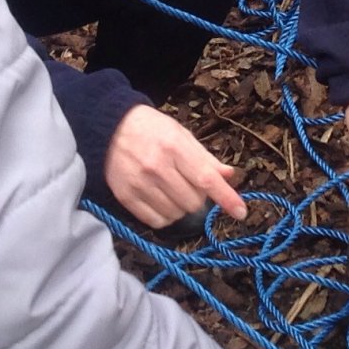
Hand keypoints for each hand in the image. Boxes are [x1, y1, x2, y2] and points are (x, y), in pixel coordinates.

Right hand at [104, 105, 247, 228]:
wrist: (108, 127)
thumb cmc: (150, 128)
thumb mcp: (180, 134)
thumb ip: (204, 157)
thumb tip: (229, 175)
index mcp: (174, 147)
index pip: (206, 179)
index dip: (226, 198)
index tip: (240, 212)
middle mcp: (157, 167)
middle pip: (193, 201)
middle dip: (199, 198)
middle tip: (190, 185)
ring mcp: (140, 183)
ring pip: (176, 214)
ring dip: (182, 208)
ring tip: (173, 191)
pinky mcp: (125, 197)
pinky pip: (156, 221)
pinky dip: (165, 216)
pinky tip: (162, 202)